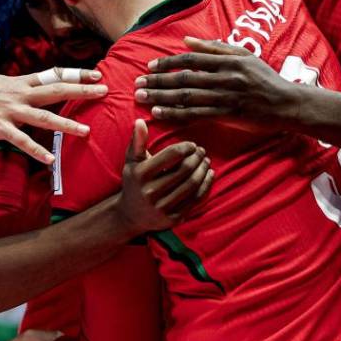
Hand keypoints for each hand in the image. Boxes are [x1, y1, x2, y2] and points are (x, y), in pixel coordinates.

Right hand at [0, 68, 106, 164]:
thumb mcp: (4, 83)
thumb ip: (23, 87)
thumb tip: (40, 88)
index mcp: (23, 83)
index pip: (55, 75)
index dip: (76, 74)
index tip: (97, 75)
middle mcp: (21, 94)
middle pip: (56, 91)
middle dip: (81, 92)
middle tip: (104, 91)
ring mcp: (11, 111)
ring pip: (43, 118)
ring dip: (66, 125)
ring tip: (85, 131)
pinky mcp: (0, 127)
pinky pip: (21, 140)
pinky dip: (36, 150)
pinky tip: (50, 159)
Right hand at [117, 119, 212, 233]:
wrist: (130, 215)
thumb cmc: (134, 182)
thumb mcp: (131, 162)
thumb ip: (137, 141)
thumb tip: (140, 121)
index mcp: (141, 174)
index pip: (171, 156)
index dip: (185, 148)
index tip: (191, 145)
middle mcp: (151, 192)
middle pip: (184, 170)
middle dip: (196, 158)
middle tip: (202, 151)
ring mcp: (162, 207)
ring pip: (192, 185)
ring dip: (203, 170)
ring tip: (206, 160)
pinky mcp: (173, 218)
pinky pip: (195, 199)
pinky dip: (205, 185)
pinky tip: (209, 175)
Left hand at [133, 37, 299, 131]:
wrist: (287, 103)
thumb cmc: (264, 78)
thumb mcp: (244, 55)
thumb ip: (215, 47)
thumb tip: (186, 40)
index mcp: (228, 60)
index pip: (190, 59)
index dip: (168, 63)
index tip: (150, 67)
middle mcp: (225, 77)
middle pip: (184, 78)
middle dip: (157, 82)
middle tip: (137, 84)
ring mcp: (226, 97)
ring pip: (187, 97)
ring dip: (161, 98)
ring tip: (141, 98)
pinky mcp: (228, 115)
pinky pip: (197, 114)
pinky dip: (176, 114)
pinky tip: (160, 114)